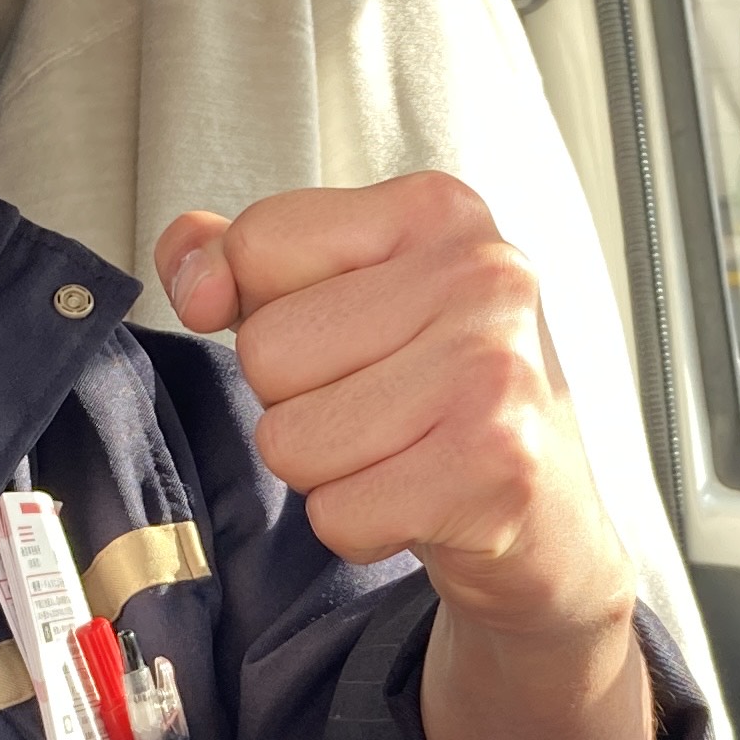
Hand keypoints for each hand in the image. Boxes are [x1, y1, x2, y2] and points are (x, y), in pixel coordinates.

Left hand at [157, 177, 633, 646]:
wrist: (546, 518)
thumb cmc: (437, 398)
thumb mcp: (345, 299)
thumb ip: (245, 262)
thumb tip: (194, 277)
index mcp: (437, 211)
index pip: (258, 245)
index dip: (266, 311)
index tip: (342, 340)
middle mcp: (482, 275)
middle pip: (265, 352)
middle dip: (301, 402)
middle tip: (385, 412)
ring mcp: (496, 372)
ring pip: (291, 441)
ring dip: (329, 471)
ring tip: (402, 455)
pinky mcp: (496, 469)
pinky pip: (338, 515)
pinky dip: (362, 528)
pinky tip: (421, 502)